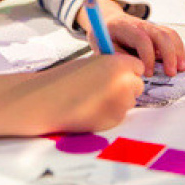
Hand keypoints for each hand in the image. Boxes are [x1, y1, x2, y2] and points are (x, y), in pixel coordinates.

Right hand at [0, 54, 143, 138]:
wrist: (47, 100)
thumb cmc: (65, 78)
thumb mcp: (91, 63)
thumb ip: (111, 67)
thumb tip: (126, 73)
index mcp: (119, 65)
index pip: (137, 66)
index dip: (125, 69)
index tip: (113, 72)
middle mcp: (124, 84)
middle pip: (137, 85)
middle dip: (125, 86)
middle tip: (103, 87)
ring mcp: (120, 105)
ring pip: (129, 101)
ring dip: (117, 100)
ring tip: (93, 98)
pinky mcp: (114, 121)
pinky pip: (119, 114)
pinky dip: (109, 112)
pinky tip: (90, 108)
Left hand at [78, 0, 184, 76]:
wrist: (108, 20)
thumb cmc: (103, 35)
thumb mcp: (101, 44)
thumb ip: (114, 54)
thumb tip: (130, 66)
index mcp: (124, 27)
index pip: (141, 39)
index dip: (147, 56)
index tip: (148, 73)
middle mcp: (140, 24)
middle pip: (160, 34)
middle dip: (168, 54)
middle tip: (170, 73)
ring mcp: (150, 26)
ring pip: (169, 34)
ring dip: (178, 51)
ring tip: (180, 69)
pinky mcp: (156, 31)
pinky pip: (172, 36)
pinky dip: (179, 49)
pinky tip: (180, 63)